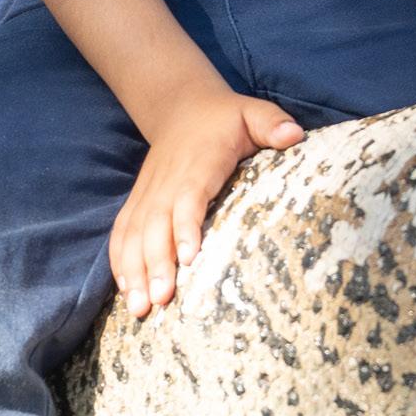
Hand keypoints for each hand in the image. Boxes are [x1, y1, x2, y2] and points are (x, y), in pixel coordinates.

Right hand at [110, 89, 303, 316]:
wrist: (181, 107)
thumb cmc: (225, 118)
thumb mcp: (253, 112)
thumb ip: (272, 123)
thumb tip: (294, 135)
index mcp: (198, 163)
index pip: (189, 196)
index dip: (185, 226)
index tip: (188, 258)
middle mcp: (167, 181)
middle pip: (156, 224)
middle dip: (155, 263)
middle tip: (160, 301)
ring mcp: (149, 193)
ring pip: (134, 233)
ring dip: (133, 271)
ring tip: (138, 308)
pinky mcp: (138, 201)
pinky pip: (122, 232)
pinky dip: (120, 261)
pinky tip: (125, 290)